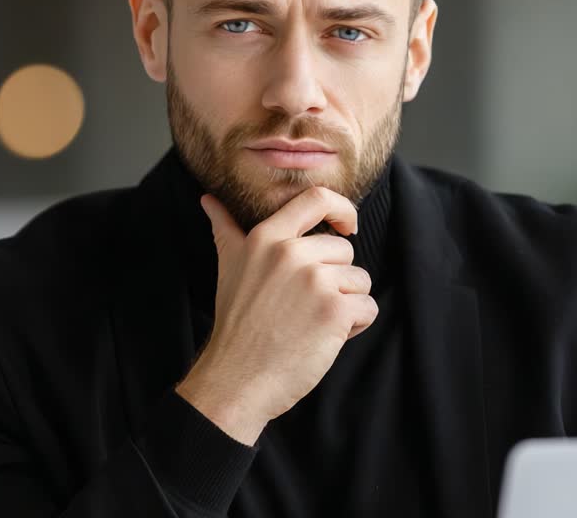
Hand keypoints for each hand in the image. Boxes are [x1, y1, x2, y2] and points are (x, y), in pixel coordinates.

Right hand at [175, 186, 377, 445]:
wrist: (237, 378)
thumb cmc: (236, 324)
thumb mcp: (228, 266)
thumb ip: (225, 228)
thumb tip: (208, 199)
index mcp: (267, 237)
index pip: (317, 199)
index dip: (342, 208)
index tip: (347, 226)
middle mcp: (291, 253)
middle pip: (344, 249)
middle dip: (336, 278)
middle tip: (306, 305)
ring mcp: (315, 281)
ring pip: (360, 279)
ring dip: (347, 303)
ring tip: (313, 322)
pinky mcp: (335, 311)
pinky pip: (368, 307)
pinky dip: (355, 326)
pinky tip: (326, 337)